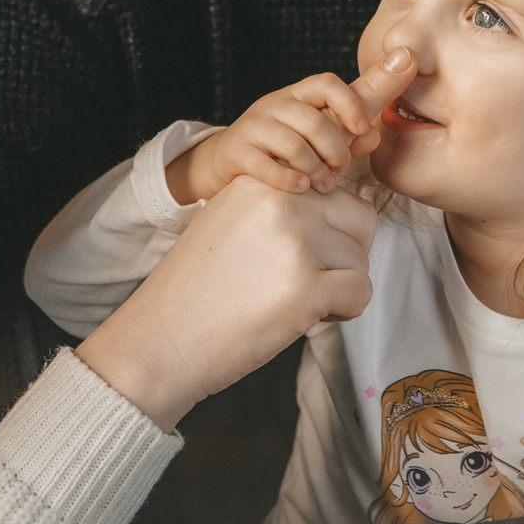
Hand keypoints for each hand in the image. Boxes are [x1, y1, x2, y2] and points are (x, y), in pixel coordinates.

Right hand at [76, 176, 376, 429]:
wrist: (162, 340)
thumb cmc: (197, 291)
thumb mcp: (232, 223)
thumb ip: (280, 208)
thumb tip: (346, 210)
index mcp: (262, 183)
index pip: (337, 193)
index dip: (329, 232)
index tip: (296, 258)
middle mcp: (282, 202)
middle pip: (360, 221)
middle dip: (345, 256)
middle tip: (306, 282)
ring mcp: (296, 242)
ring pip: (361, 260)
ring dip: (341, 286)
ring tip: (296, 302)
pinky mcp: (306, 287)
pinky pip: (361, 291)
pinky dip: (345, 311)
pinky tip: (307, 317)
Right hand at [166, 48, 417, 203]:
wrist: (227, 161)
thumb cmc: (283, 146)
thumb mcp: (318, 132)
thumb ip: (351, 130)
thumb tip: (376, 135)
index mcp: (299, 95)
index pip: (327, 83)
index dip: (350, 104)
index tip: (364, 129)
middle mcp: (275, 104)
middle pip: (314, 120)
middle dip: (336, 149)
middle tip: (342, 168)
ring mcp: (253, 127)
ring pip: (293, 144)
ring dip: (316, 169)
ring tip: (324, 184)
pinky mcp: (237, 152)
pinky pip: (264, 165)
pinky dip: (289, 180)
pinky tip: (301, 189)